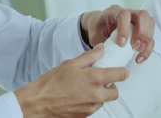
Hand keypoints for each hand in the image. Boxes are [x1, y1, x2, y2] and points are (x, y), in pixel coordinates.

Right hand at [14, 44, 129, 117]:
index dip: (123, 71)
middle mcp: (96, 94)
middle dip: (111, 86)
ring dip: (100, 95)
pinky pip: (95, 108)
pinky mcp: (85, 116)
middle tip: (100, 80)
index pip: (121, 75)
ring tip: (86, 88)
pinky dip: (91, 102)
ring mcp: (91, 107)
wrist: (38, 103)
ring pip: (105, 101)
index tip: (120, 70)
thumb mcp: (70, 64)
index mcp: (94, 79)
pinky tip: (79, 96)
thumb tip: (101, 50)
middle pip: (116, 92)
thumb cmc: (51, 83)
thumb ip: (89, 57)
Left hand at [81, 5, 155, 63]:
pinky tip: (140, 57)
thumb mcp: (94, 35)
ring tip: (139, 51)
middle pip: (142, 15)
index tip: (121, 44)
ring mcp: (136, 20)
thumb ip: (99, 43)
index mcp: (114, 11)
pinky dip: (148, 48)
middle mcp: (128, 13)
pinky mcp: (141, 29)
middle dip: (141, 32)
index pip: (123, 15)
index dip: (124, 29)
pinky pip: (150, 36)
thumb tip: (105, 54)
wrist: (99, 26)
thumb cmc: (97, 29)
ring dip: (147, 39)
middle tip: (135, 46)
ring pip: (150, 23)